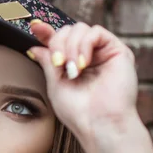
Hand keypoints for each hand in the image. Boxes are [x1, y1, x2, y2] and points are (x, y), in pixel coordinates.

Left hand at [28, 20, 138, 143]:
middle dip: (58, 44)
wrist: (99, 125)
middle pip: (68, 30)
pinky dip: (84, 45)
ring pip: (80, 28)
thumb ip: (48, 62)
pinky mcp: (118, 50)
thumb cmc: (79, 112)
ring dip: (70, 47)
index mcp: (74, 65)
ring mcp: (104, 53)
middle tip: (58, 65)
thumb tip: (35, 46)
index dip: (46, 32)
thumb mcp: (55, 84)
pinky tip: (83, 64)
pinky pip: (96, 32)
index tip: (34, 27)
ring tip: (73, 70)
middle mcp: (89, 57)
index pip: (60, 41)